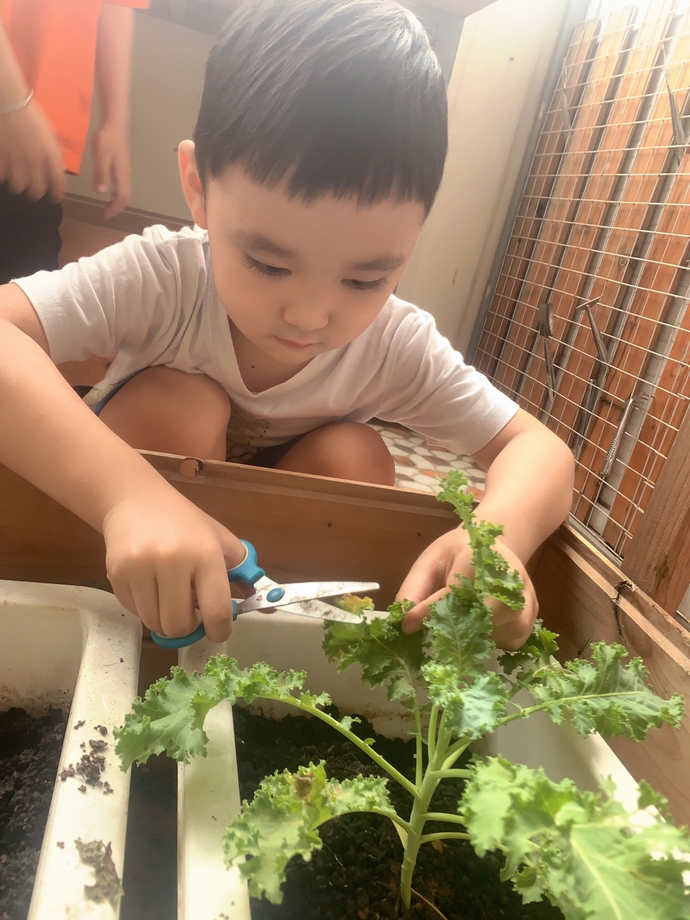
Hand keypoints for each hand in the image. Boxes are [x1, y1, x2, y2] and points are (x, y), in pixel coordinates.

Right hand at [0, 104, 64, 200]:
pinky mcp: (0, 154)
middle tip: (33, 193)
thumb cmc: (30, 113)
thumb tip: (57, 167)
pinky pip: (2, 174)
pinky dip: (3, 176)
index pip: (57, 180)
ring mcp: (16, 157)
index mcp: (49, 151)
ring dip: (19, 186)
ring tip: (18, 184)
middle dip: (36, 193)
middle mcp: (34, 158)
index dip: (57, 192)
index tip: (55, 198)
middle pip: (37, 188)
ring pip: (18, 185)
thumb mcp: (49, 132)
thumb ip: (53, 150)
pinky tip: (5, 173)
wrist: (8, 101)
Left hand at [92, 119, 130, 218]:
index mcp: (121, 174)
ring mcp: (126, 170)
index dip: (114, 208)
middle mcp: (126, 175)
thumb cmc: (106, 138)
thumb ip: (101, 174)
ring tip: (108, 205)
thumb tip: (101, 192)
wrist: (115, 123)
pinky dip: (117, 192)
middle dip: (117, 207)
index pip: (122, 197)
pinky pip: (123, 184)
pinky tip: (109, 190)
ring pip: (125, 191)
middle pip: (126, 197)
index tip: (105, 215)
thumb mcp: (100, 156)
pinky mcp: (123, 165)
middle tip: (106, 213)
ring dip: (118, 201)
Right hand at [101, 485, 245, 642]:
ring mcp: (140, 568)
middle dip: (189, 626)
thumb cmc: (184, 522)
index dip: (220, 631)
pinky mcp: (116, 575)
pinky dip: (146, 609)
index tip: (218, 630)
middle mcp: (172, 561)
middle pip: (180, 625)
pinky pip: (135, 613)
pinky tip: (151, 587)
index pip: (216, 611)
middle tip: (191, 612)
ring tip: (171, 597)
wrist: (134, 499)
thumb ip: (242, 575)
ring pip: (155, 623)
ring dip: (166, 619)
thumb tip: (268, 607)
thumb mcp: (220, 540)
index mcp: (205, 553)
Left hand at [396, 528, 537, 649]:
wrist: (496, 545)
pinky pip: (513, 640)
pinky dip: (495, 641)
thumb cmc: (457, 555)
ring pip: (502, 631)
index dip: (430, 611)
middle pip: (488, 614)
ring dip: (478, 636)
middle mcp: (509, 578)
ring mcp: (525, 598)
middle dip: (461, 628)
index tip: (408, 625)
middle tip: (441, 634)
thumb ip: (414, 589)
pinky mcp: (532, 615)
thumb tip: (405, 623)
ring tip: (463, 626)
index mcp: (479, 557)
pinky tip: (482, 628)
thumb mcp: (430, 562)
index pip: (455, 590)